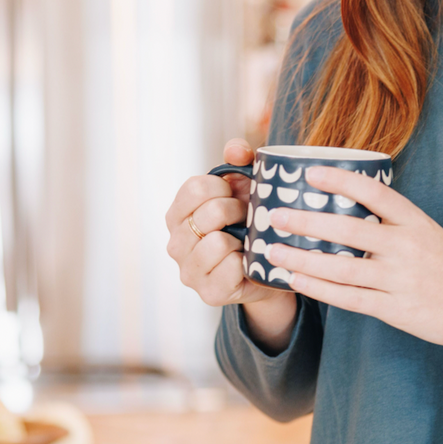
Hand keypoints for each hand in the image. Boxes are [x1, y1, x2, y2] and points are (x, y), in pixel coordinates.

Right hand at [166, 139, 297, 349]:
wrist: (267, 270)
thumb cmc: (250, 224)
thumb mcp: (244, 189)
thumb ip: (239, 162)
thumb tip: (236, 150)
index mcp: (177, 215)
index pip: (194, 188)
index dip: (223, 186)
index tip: (236, 193)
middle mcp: (175, 244)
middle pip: (209, 213)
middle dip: (238, 210)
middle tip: (249, 216)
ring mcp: (189, 271)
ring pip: (217, 242)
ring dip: (242, 237)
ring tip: (248, 239)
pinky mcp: (208, 293)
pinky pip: (229, 268)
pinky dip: (244, 262)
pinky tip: (247, 262)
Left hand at [263, 166, 442, 357]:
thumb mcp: (429, 234)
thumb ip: (392, 223)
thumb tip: (345, 208)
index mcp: (415, 221)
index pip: (373, 192)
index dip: (339, 180)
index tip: (309, 172)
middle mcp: (406, 247)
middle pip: (348, 230)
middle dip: (307, 222)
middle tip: (275, 214)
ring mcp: (400, 279)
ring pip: (341, 268)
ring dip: (302, 258)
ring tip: (273, 249)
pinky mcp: (395, 309)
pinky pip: (348, 298)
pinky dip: (318, 289)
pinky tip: (296, 280)